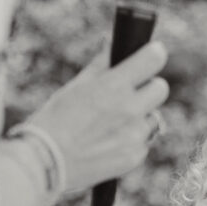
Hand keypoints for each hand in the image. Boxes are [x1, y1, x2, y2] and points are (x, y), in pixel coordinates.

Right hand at [25, 42, 168, 193]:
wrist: (45, 163)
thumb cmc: (55, 120)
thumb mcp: (76, 86)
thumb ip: (101, 64)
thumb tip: (113, 42)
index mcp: (114, 85)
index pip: (155, 58)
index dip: (153, 55)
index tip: (150, 57)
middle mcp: (129, 109)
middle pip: (161, 89)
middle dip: (148, 88)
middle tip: (130, 94)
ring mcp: (134, 135)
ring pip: (153, 117)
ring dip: (140, 117)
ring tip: (112, 125)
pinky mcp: (134, 156)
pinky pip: (144, 142)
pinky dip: (132, 141)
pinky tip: (109, 143)